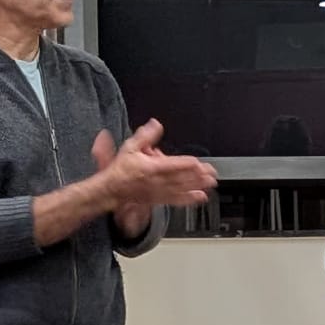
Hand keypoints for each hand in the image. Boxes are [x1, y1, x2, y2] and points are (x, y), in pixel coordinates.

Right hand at [90, 120, 216, 209]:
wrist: (112, 189)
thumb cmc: (121, 170)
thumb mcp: (130, 147)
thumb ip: (145, 136)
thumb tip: (155, 124)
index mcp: (152, 168)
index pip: (173, 165)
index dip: (187, 164)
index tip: (199, 163)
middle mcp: (158, 181)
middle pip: (182, 178)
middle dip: (198, 175)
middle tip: (212, 173)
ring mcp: (160, 191)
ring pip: (182, 188)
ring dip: (198, 185)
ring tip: (211, 183)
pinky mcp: (160, 199)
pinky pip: (177, 200)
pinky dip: (190, 199)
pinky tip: (200, 197)